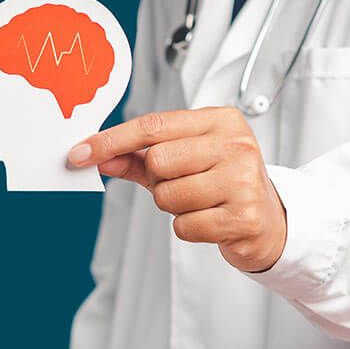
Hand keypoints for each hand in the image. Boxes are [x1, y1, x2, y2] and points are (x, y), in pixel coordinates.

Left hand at [67, 107, 285, 272]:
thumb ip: (138, 157)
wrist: (271, 221)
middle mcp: (236, 144)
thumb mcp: (184, 160)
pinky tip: (210, 220)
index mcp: (220, 120)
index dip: (111, 141)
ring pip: (167, 196)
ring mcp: (243, 180)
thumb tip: (99, 158)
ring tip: (201, 202)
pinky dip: (188, 228)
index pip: (153, 126)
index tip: (78, 154)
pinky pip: (184, 226)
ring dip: (173, 206)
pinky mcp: (244, 216)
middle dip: (158, 180)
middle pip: (158, 161)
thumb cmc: (221, 183)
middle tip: (183, 183)